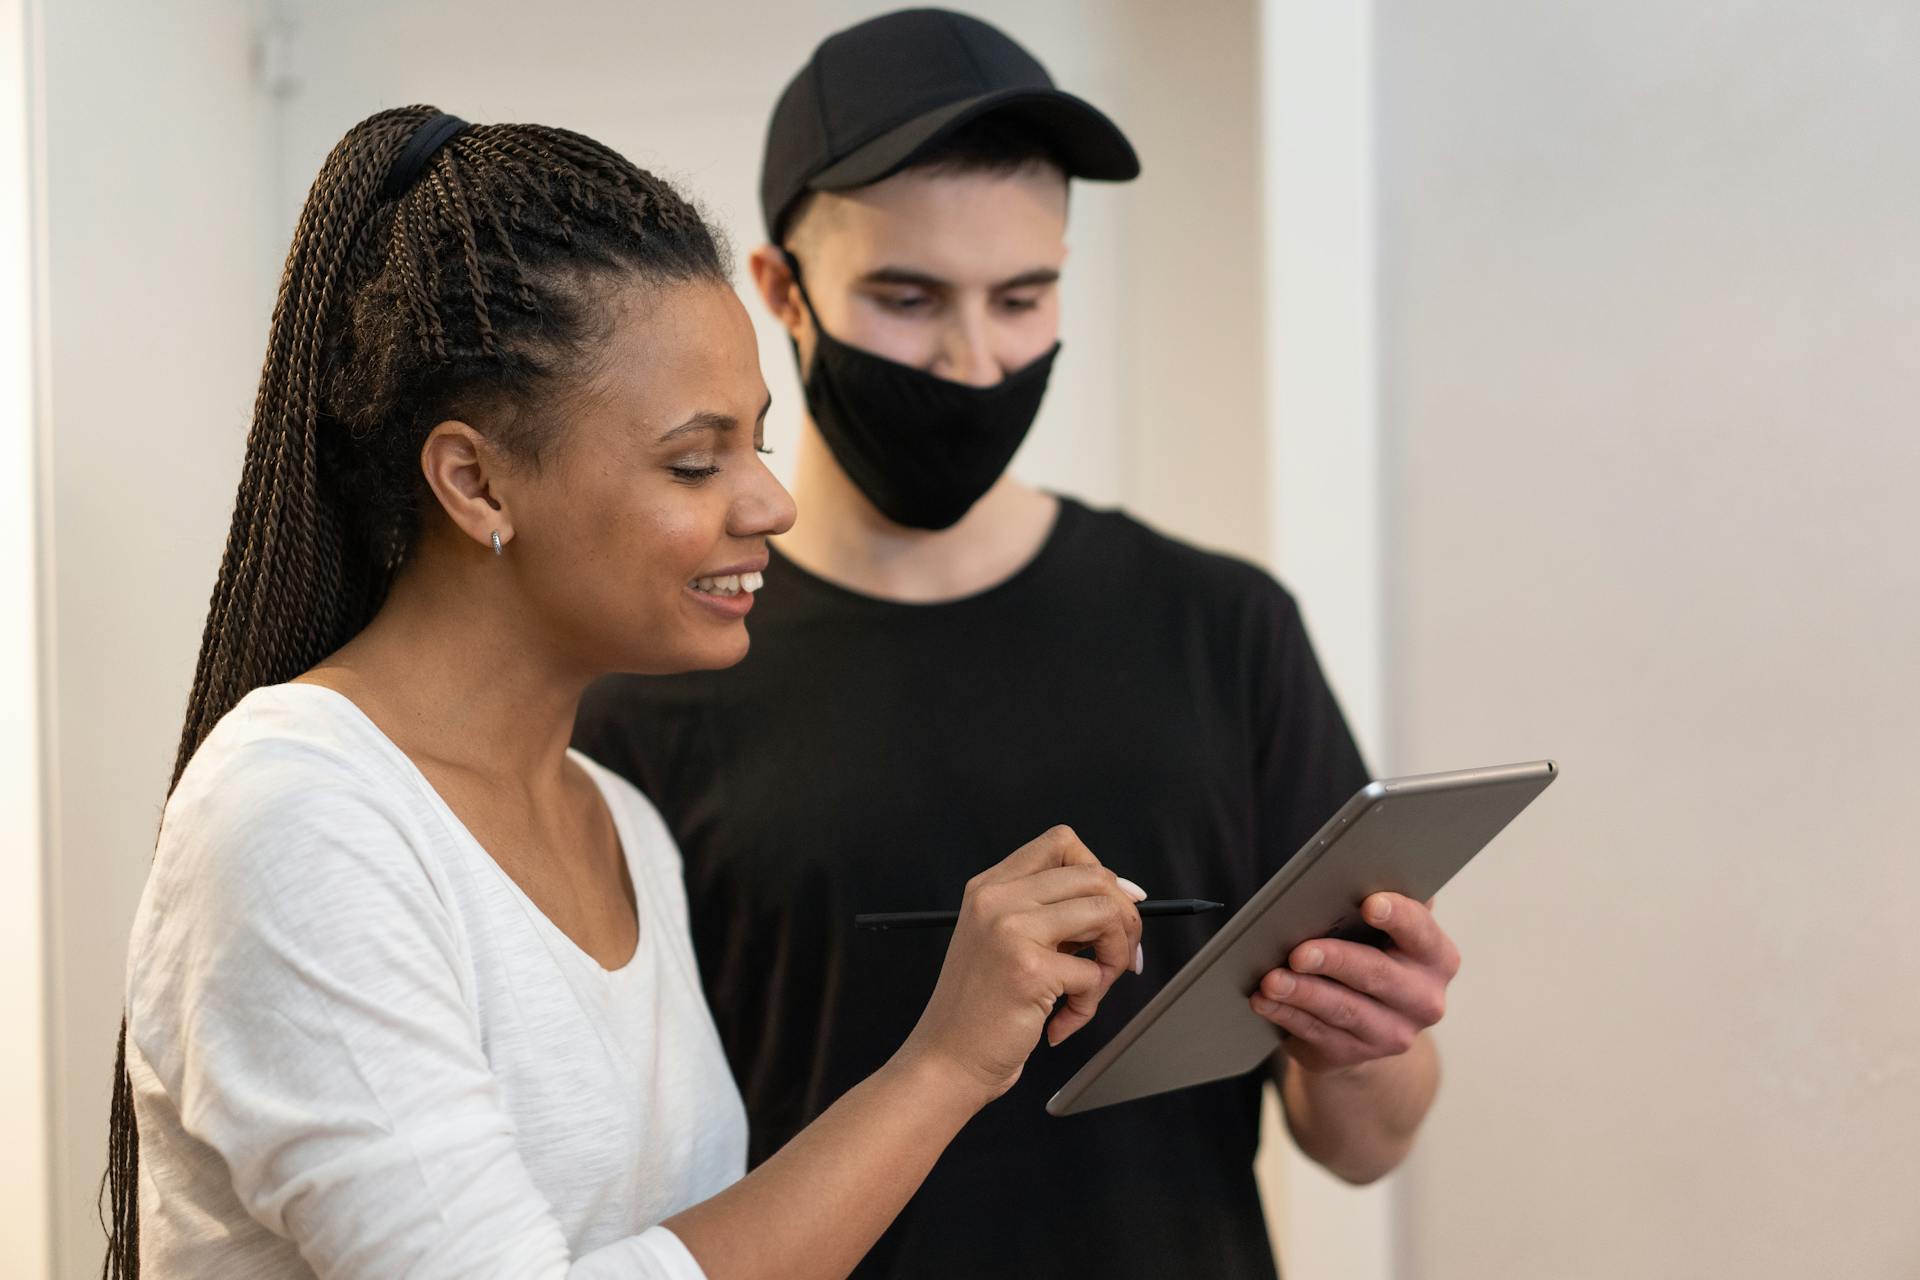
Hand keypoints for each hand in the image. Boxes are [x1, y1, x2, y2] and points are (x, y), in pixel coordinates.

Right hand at [896, 826, 1143, 1108]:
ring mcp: (1011, 930)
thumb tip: (1123, 895)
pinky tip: (1062, 1021)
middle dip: (1123, 919)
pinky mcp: (1029, 968)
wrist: (945, 1061)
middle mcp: (997, 899)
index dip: (1102, 872)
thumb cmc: (979, 1010)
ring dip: (1115, 957)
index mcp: (990, 887)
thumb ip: (1050, 913)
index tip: (1116, 906)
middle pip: (1095, 876)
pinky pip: (1093, 973)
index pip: (1062, 842)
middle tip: (1117, 959)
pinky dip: (1090, 1003)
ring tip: (1091, 988)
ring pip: (1105, 914)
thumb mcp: (1002, 940)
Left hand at [1250, 893, 1458, 1073]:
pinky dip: (1287, 1015)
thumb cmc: (1372, 955)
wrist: (1370, 1025)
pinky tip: (1264, 1001)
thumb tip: (1359, 868)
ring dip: (1302, 992)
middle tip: (1299, 951)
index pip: (1421, 931)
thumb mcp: (1386, 933)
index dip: (1398, 916)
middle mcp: (1423, 999)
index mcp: (1436, 957)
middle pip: (1378, 975)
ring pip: (1343, 1010)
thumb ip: (1384, 905)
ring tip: (1270, 980)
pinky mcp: (1355, 1054)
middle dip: (1335, 960)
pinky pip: (1317, 1033)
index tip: (1370, 904)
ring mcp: (1392, 1033)